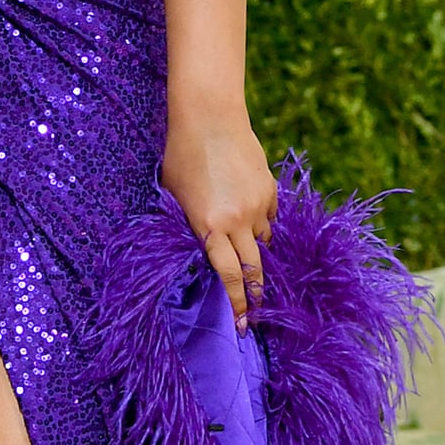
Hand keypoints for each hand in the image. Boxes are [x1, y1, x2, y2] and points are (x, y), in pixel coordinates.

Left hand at [160, 110, 276, 332]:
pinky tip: (249, 218)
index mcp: (209, 226)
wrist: (210, 118)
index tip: (243, 325)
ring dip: (256, 254)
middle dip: (256, 294)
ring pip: (264, 243)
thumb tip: (201, 253)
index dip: (237, 304)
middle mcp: (238, 220)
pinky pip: (270, 218)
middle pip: (254, 269)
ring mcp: (258, 205)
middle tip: (256, 313)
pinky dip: (261, 225)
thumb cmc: (181, 157)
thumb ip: (190, 226)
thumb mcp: (175, 198)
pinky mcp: (270, 190)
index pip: (229, 276)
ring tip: (248, 259)